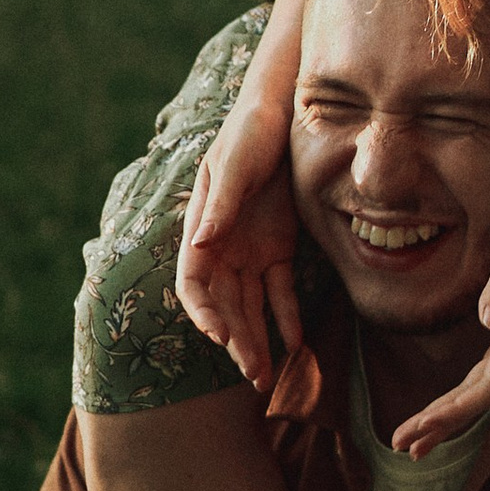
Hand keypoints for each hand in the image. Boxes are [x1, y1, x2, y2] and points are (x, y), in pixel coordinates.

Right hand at [175, 94, 301, 395]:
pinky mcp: (278, 250)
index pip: (193, 281)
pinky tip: (296, 343)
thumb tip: (201, 242)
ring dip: (257, 340)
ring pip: (251, 306)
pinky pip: (280, 292)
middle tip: (252, 374)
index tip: (219, 336)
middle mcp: (222, 247)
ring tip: (267, 375)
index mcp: (202, 228)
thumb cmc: (252, 132)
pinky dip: (286, 318)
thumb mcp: (236, 162)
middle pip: (224, 304)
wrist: (286, 114)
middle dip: (235, 340)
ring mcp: (250, 251)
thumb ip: (222, 203)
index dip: (203, 311)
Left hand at [387, 180, 489, 460]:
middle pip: (481, 399)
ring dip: (450, 415)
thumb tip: (489, 322)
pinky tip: (450, 402)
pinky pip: (487, 372)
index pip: (486, 389)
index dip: (453, 415)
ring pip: (483, 388)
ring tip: (417, 438)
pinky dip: (464, 392)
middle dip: (442, 425)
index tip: (417, 433)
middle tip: (402, 447)